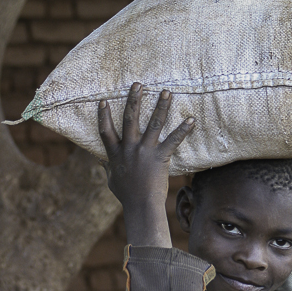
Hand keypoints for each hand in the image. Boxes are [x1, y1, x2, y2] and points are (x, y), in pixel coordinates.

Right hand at [98, 83, 194, 246]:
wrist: (141, 206)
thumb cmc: (127, 196)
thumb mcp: (112, 181)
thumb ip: (107, 168)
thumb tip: (99, 161)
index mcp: (115, 154)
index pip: (105, 131)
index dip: (103, 115)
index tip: (103, 100)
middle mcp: (129, 149)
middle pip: (129, 119)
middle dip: (133, 100)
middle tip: (138, 84)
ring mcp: (144, 151)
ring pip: (152, 124)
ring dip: (160, 106)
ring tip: (166, 92)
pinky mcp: (159, 157)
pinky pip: (173, 140)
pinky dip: (183, 130)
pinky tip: (191, 119)